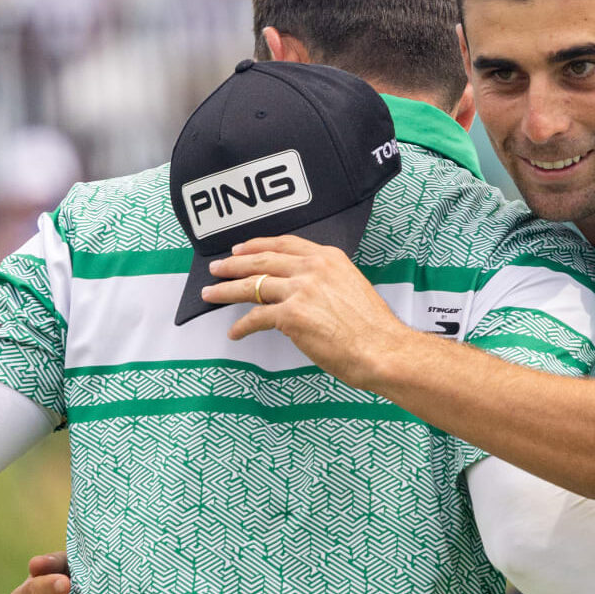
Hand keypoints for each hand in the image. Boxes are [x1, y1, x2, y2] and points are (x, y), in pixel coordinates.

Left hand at [204, 237, 412, 388]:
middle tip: (216, 268)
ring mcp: (300, 290)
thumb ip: (325, 282)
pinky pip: (256, 318)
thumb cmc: (372, 329)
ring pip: (252, 286)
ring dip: (227, 290)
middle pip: (262, 261)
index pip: (285, 244)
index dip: (257, 245)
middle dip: (233, 265)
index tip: (240, 249)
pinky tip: (235, 332)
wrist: (382, 349)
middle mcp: (312, 268)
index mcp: (328, 258)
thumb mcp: (351, 287)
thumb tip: (302, 292)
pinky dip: (242, 326)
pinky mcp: (291, 316)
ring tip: (212, 294)